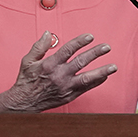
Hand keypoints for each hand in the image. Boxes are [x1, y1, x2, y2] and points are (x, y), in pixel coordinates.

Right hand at [0, 32, 115, 111]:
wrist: (24, 102)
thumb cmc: (26, 81)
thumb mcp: (28, 60)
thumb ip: (39, 46)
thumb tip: (49, 34)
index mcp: (49, 65)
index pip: (68, 50)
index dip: (80, 42)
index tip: (90, 36)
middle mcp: (59, 76)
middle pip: (81, 62)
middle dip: (95, 53)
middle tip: (106, 47)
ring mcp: (65, 87)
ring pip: (87, 78)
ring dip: (101, 71)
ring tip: (113, 66)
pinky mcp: (69, 96)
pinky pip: (86, 88)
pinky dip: (96, 82)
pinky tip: (104, 76)